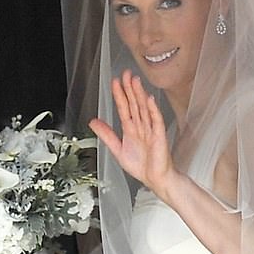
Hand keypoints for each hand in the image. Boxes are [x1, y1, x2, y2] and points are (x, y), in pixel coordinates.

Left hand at [89, 70, 177, 199]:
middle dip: (129, 89)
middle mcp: (141, 127)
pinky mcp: (160, 136)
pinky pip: (156, 120)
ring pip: (144, 109)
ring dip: (139, 94)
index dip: (119, 95)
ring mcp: (151, 130)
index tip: (115, 82)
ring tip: (135, 81)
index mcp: (131, 130)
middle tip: (125, 74)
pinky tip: (149, 99)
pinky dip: (153, 110)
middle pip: (134, 104)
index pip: (124, 108)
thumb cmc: (141, 166)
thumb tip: (93, 122)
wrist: (155, 179)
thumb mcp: (118, 150)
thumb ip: (106, 135)